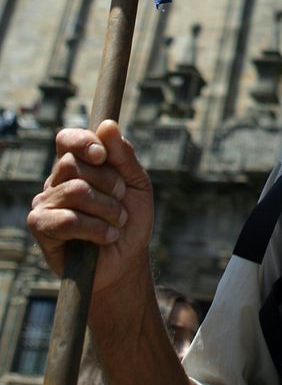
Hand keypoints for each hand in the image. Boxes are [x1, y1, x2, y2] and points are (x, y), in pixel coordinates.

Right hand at [27, 120, 152, 293]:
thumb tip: (107, 125)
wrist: (127, 260)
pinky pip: (67, 219)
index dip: (83, 142)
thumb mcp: (136, 183)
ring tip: (117, 222)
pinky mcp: (41, 227)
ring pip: (75, 190)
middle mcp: (57, 180)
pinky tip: (106, 237)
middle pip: (73, 163)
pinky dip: (95, 228)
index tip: (102, 156)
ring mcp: (46, 203)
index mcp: (78, 164)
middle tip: (121, 199)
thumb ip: (123, 155)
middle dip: (107, 182)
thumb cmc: (130, 219)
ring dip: (106, 208)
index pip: (66, 139)